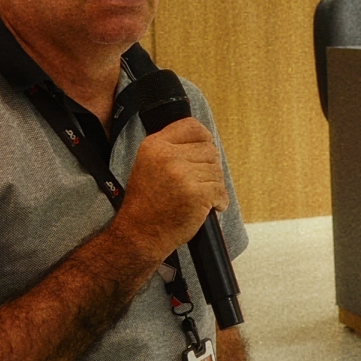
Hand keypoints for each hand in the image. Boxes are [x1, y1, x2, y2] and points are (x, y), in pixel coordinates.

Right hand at [112, 117, 226, 259]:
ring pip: (217, 171)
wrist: (139, 234)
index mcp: (155, 145)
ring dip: (213, 186)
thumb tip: (205, 141)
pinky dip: (219, 201)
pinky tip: (208, 207)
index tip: (204, 150)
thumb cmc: (146, 204)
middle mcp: (167, 156)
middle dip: (208, 167)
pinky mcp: (196, 194)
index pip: (192, 126)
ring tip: (196, 197)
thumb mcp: (148, 165)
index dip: (203, 138)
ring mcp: (182, 175)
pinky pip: (221, 191)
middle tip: (196, 184)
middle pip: (209, 150)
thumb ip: (172, 149)